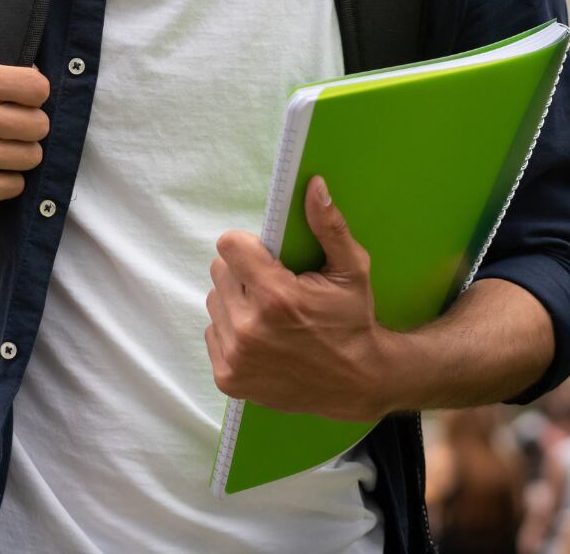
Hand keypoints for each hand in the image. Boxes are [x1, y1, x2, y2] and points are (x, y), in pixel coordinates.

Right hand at [0, 38, 48, 218]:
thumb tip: (17, 45)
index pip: (37, 87)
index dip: (34, 95)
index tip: (24, 101)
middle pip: (39, 124)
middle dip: (28, 128)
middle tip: (9, 129)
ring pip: (31, 156)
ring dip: (18, 156)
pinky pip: (16, 185)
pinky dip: (4, 181)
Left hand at [204, 176, 396, 422]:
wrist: (357, 384)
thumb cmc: (353, 321)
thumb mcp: (351, 270)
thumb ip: (328, 226)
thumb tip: (312, 184)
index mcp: (277, 297)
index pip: (228, 246)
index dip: (247, 246)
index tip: (265, 256)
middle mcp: (249, 328)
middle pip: (219, 271)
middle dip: (243, 273)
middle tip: (273, 288)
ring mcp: (236, 357)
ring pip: (214, 301)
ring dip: (235, 301)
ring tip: (268, 315)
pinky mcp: (228, 378)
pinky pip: (213, 332)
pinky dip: (231, 330)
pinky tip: (261, 338)